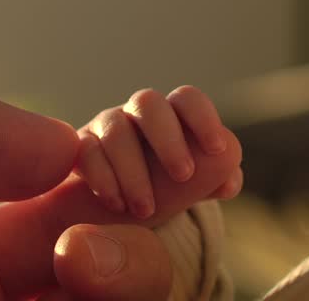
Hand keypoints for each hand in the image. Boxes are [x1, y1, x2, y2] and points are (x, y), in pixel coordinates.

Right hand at [76, 86, 243, 217]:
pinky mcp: (80, 147)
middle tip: (184, 175)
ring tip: (147, 209)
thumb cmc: (166, 185)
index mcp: (172, 115)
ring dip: (134, 171)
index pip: (187, 99)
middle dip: (168, 139)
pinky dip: (104, 179)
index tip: (215, 149)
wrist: (121, 202)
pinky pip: (86, 152)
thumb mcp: (195, 184)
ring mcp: (106, 127)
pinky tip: (118, 205)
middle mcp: (137, 113)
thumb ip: (216, 179)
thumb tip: (229, 181)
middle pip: (149, 103)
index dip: (203, 118)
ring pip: (116, 129)